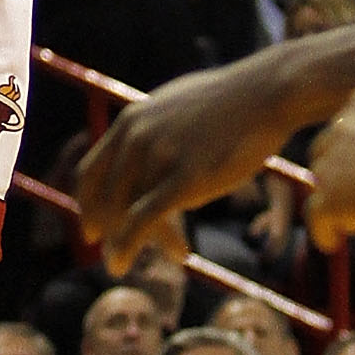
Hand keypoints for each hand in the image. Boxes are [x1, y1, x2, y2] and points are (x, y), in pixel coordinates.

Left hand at [78, 58, 314, 270]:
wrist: (267, 93)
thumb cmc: (229, 102)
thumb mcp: (174, 107)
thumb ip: (152, 132)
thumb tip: (142, 153)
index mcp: (130, 122)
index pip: (90, 174)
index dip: (88, 207)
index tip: (93, 231)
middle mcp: (136, 139)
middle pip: (108, 201)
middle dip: (113, 234)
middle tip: (121, 259)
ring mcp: (159, 157)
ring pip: (130, 214)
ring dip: (144, 243)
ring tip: (172, 255)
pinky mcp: (186, 178)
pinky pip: (146, 220)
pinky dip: (133, 246)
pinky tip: (149, 260)